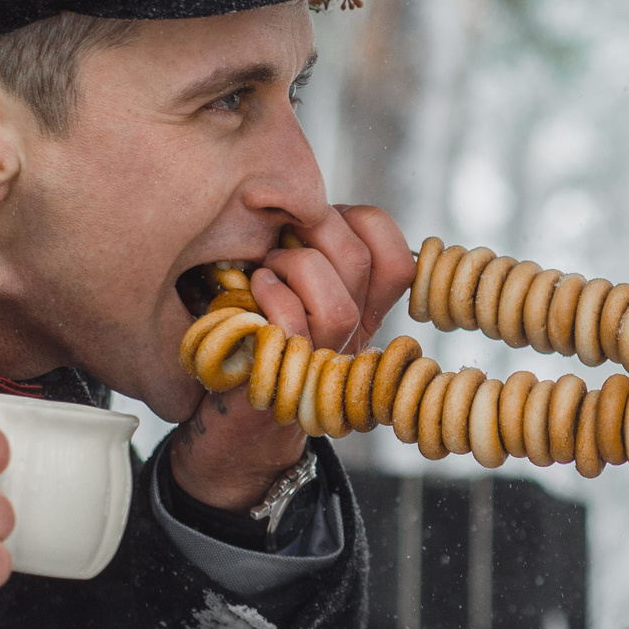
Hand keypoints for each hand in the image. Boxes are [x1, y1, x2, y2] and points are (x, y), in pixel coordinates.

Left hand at [169, 203, 415, 510]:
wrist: (230, 424)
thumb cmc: (252, 342)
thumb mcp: (291, 289)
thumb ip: (313, 253)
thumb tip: (305, 204)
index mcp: (364, 313)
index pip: (398, 258)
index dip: (363, 225)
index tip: (318, 225)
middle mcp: (352, 341)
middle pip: (362, 265)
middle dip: (312, 235)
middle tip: (278, 241)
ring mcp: (322, 364)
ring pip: (337, 306)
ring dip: (290, 269)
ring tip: (263, 273)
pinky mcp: (285, 382)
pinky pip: (293, 330)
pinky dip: (268, 298)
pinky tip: (248, 297)